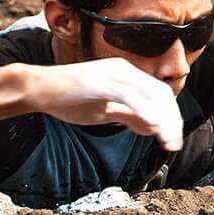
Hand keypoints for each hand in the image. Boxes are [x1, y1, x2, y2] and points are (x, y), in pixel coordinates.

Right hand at [23, 58, 183, 150]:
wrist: (39, 88)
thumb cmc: (69, 99)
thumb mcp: (105, 110)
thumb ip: (129, 116)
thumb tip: (154, 127)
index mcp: (126, 74)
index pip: (159, 93)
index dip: (171, 116)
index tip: (172, 138)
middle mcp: (123, 70)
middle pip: (160, 94)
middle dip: (172, 121)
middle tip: (174, 145)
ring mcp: (112, 74)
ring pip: (149, 95)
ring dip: (163, 120)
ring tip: (168, 141)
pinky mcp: (101, 82)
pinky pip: (129, 96)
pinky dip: (144, 110)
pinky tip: (153, 126)